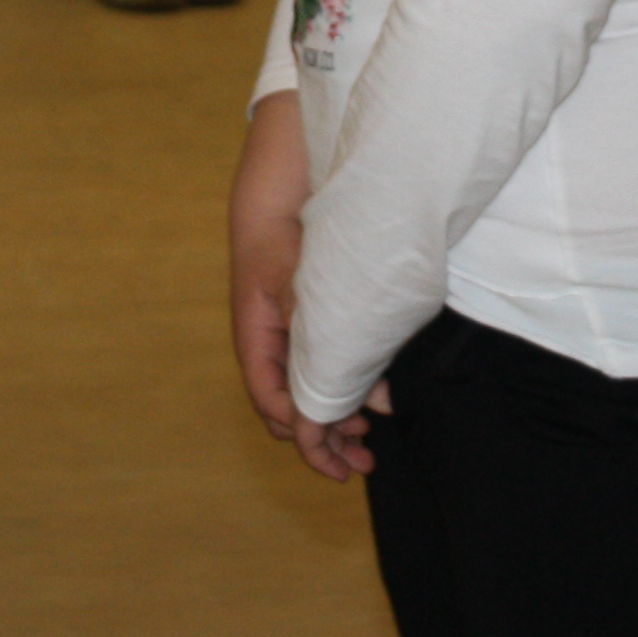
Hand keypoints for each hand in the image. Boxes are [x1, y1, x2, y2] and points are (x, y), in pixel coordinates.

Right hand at [231, 93, 393, 479]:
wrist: (284, 173)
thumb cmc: (285, 224)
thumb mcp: (301, 279)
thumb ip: (326, 331)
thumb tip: (364, 393)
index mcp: (259, 332)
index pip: (276, 403)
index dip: (307, 439)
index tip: (340, 463)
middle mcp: (273, 336)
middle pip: (293, 404)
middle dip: (326, 437)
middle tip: (367, 459)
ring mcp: (293, 324)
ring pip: (312, 386)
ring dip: (340, 415)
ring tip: (374, 438)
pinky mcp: (314, 311)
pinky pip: (327, 360)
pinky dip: (350, 382)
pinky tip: (378, 390)